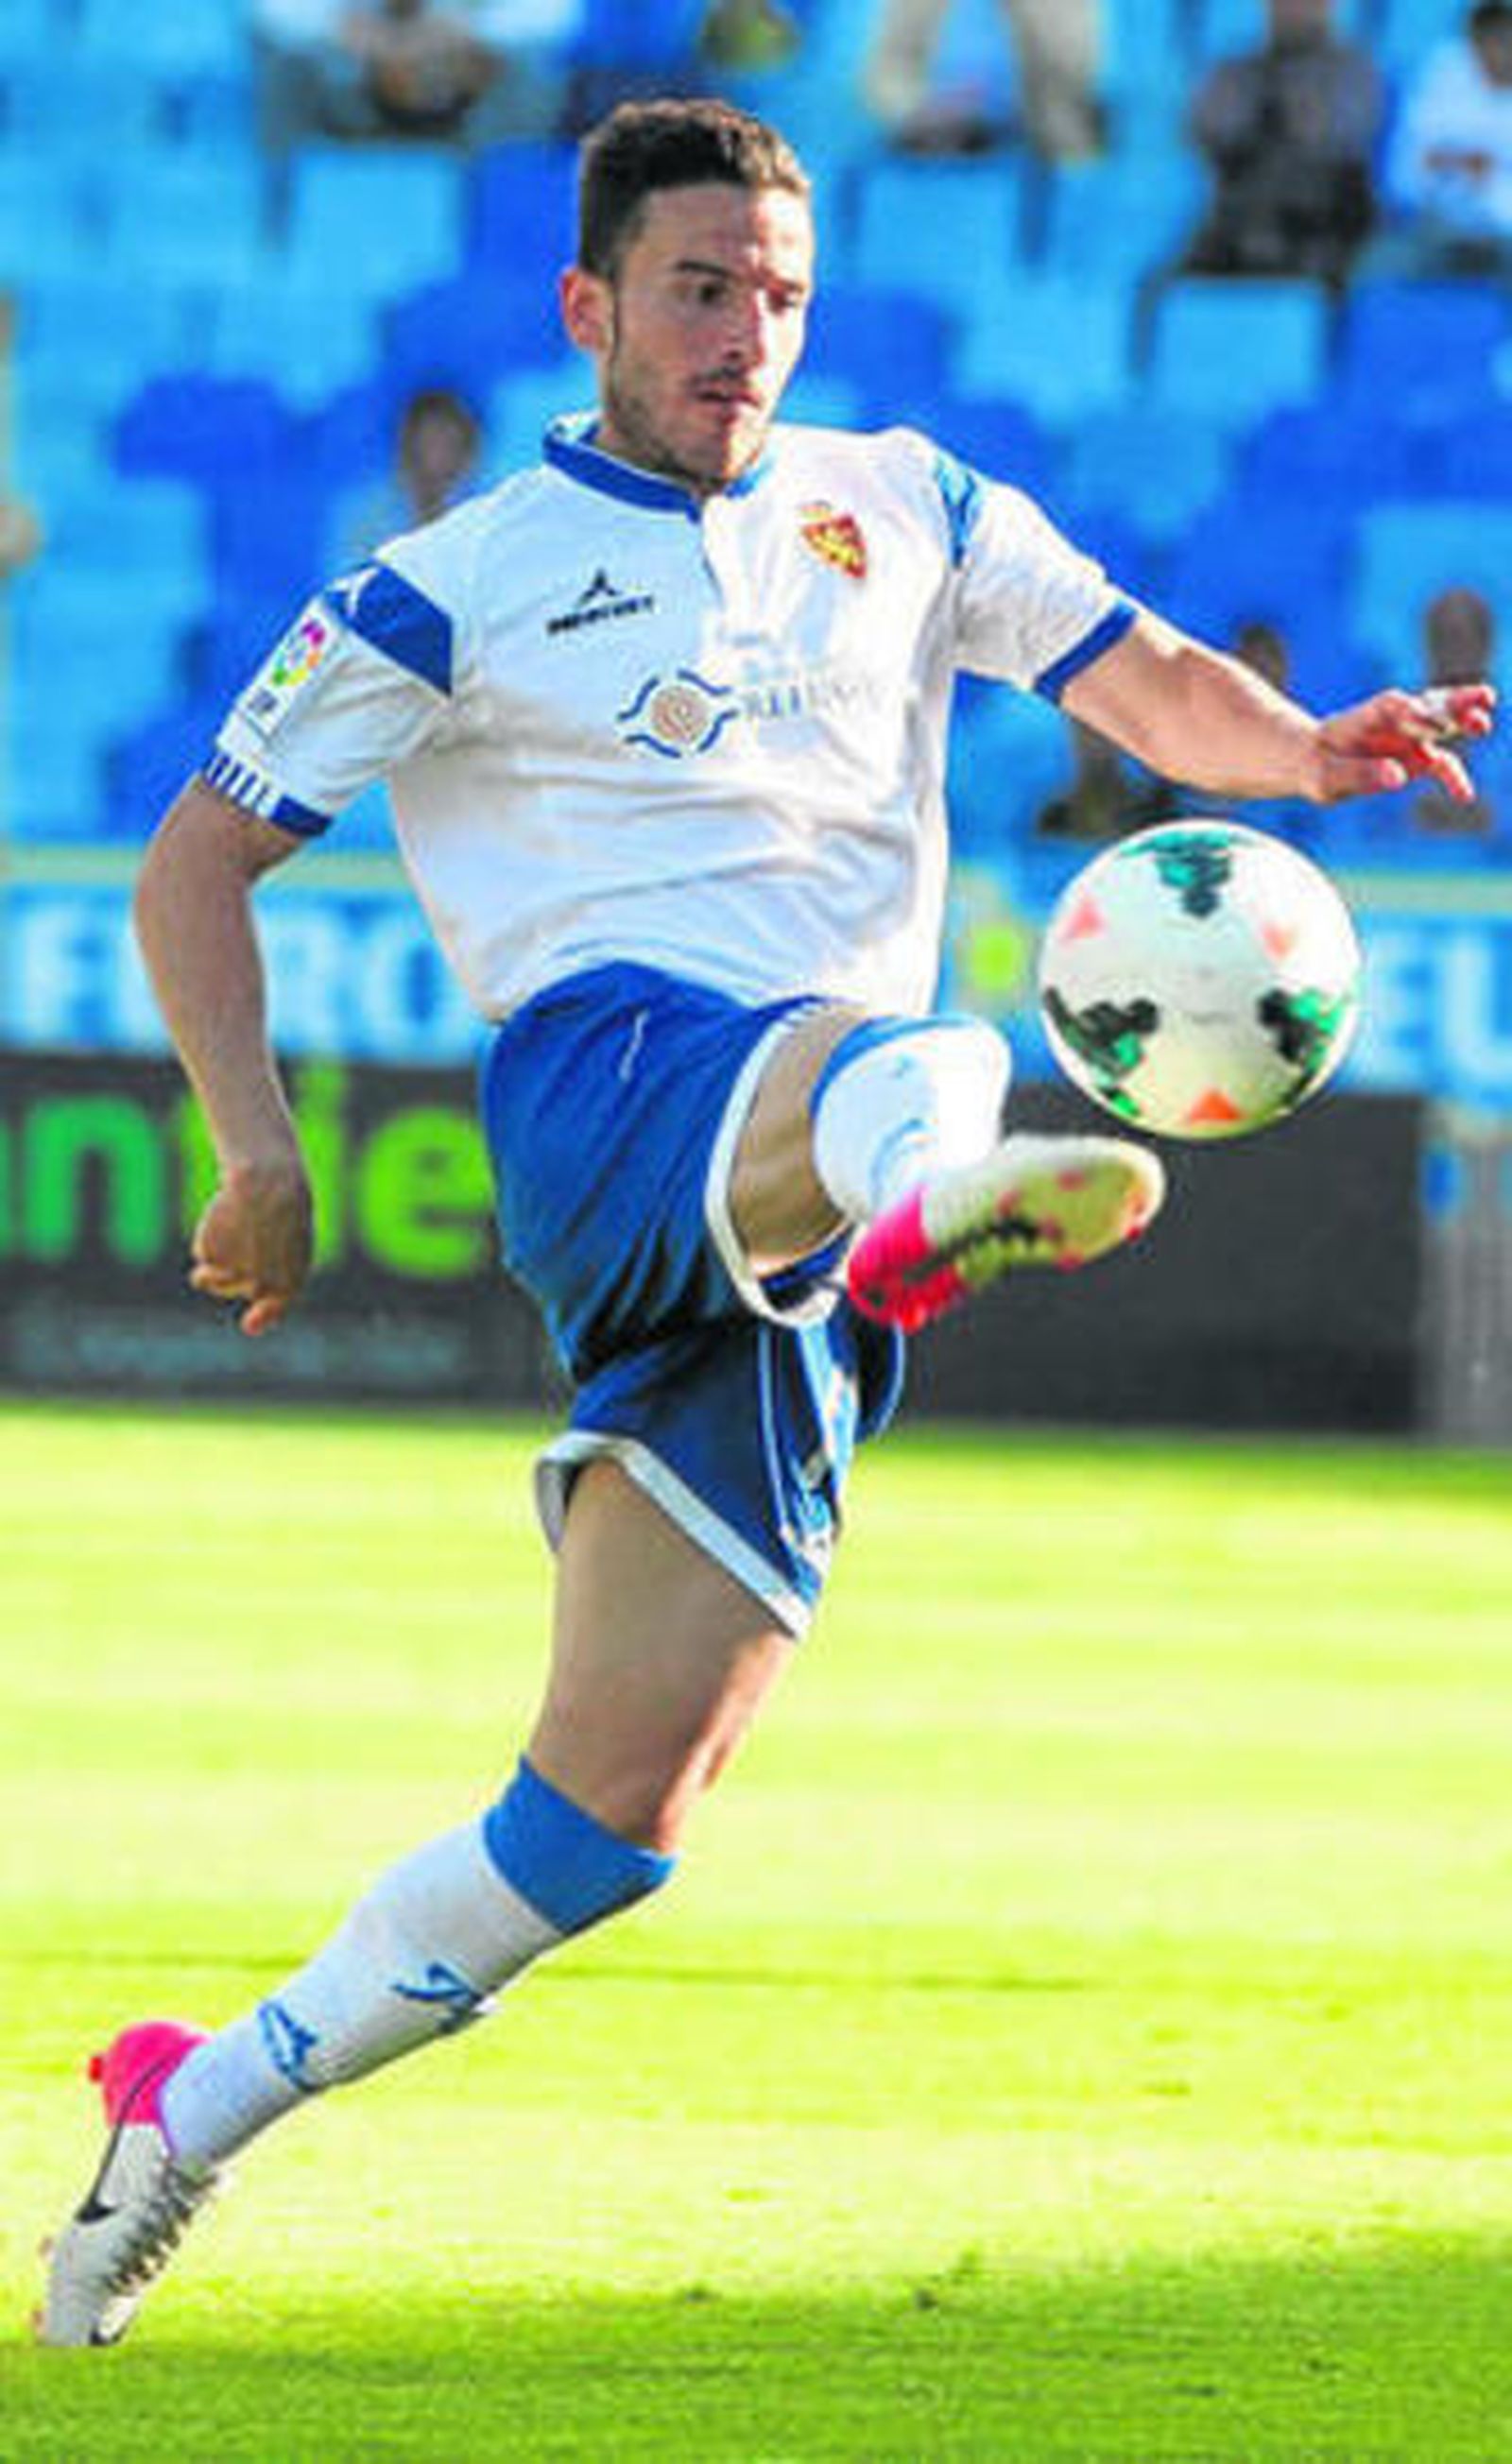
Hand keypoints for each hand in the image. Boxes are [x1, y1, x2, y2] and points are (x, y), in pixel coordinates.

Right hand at [189, 1157, 314, 1337]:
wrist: (267, 1181)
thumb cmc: (284, 1213)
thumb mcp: (289, 1251)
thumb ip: (274, 1292)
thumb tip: (249, 1331)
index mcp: (288, 1285)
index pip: (271, 1309)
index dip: (260, 1309)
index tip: (249, 1314)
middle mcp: (261, 1286)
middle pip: (233, 1288)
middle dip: (233, 1264)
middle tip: (250, 1231)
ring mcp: (235, 1273)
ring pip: (207, 1279)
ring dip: (211, 1260)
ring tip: (230, 1227)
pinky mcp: (212, 1256)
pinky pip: (201, 1254)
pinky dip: (207, 1237)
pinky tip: (224, 1217)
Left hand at [1314, 683, 1495, 804]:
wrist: (1311, 763)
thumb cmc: (1313, 766)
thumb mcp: (1323, 777)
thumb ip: (1358, 774)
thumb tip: (1398, 777)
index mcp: (1364, 718)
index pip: (1392, 707)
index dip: (1413, 711)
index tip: (1430, 725)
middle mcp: (1392, 722)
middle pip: (1428, 704)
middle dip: (1454, 703)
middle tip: (1482, 700)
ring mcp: (1408, 737)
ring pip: (1443, 725)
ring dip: (1466, 721)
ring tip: (1484, 723)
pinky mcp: (1417, 758)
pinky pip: (1442, 764)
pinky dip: (1454, 778)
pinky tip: (1465, 797)